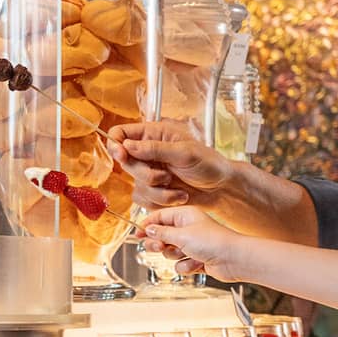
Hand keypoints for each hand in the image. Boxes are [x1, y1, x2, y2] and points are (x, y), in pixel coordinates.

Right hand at [108, 122, 236, 208]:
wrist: (221, 189)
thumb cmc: (209, 164)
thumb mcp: (184, 153)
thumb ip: (155, 149)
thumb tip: (127, 145)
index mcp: (154, 135)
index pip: (120, 134)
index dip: (116, 144)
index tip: (124, 155)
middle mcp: (148, 153)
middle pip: (125, 163)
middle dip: (146, 175)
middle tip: (166, 177)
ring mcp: (149, 173)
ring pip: (135, 185)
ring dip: (158, 192)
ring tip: (178, 189)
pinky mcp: (153, 192)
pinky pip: (142, 200)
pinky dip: (160, 202)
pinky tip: (178, 196)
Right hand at [140, 205, 252, 281]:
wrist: (233, 259)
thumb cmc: (212, 242)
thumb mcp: (181, 235)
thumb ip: (161, 233)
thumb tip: (148, 230)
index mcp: (185, 215)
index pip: (160, 217)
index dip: (147, 226)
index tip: (136, 234)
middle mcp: (188, 228)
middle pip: (162, 236)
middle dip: (160, 244)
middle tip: (160, 247)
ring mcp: (192, 245)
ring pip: (170, 253)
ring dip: (176, 256)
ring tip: (186, 254)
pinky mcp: (197, 259)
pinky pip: (181, 264)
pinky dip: (187, 266)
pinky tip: (198, 264)